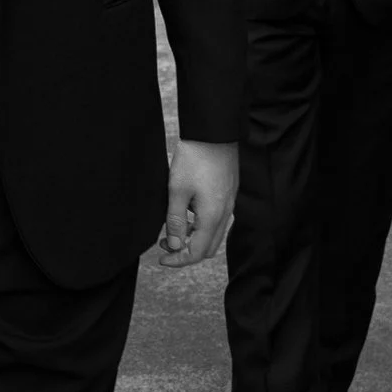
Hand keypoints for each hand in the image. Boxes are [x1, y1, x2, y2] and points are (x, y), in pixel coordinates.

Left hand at [159, 139, 237, 267]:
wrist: (214, 132)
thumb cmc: (194, 158)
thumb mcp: (177, 190)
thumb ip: (175, 221)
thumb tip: (174, 245)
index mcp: (212, 217)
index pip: (197, 252)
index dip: (179, 260)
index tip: (161, 258)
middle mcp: (225, 213)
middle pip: (208, 248)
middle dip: (186, 251)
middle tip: (165, 245)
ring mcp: (229, 203)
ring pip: (213, 233)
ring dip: (193, 237)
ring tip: (171, 227)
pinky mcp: (228, 193)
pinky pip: (216, 219)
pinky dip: (201, 225)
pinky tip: (186, 211)